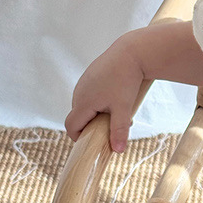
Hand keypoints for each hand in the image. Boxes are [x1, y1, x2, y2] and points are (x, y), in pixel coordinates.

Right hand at [65, 34, 143, 153]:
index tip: (94, 142)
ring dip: (98, 113)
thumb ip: (119, 130)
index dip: (79, 137)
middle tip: (114, 127)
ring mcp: (84, 82)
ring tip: (119, 111)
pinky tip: (117, 97)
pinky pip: (91, 94)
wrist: (131, 52)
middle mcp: (79, 92)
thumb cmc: (126, 80)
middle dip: (93, 126)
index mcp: (82, 102)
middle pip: (78, 117)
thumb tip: (118, 151)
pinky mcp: (91, 75)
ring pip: (86, 105)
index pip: (71, 126)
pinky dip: (100, 101)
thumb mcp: (123, 108)